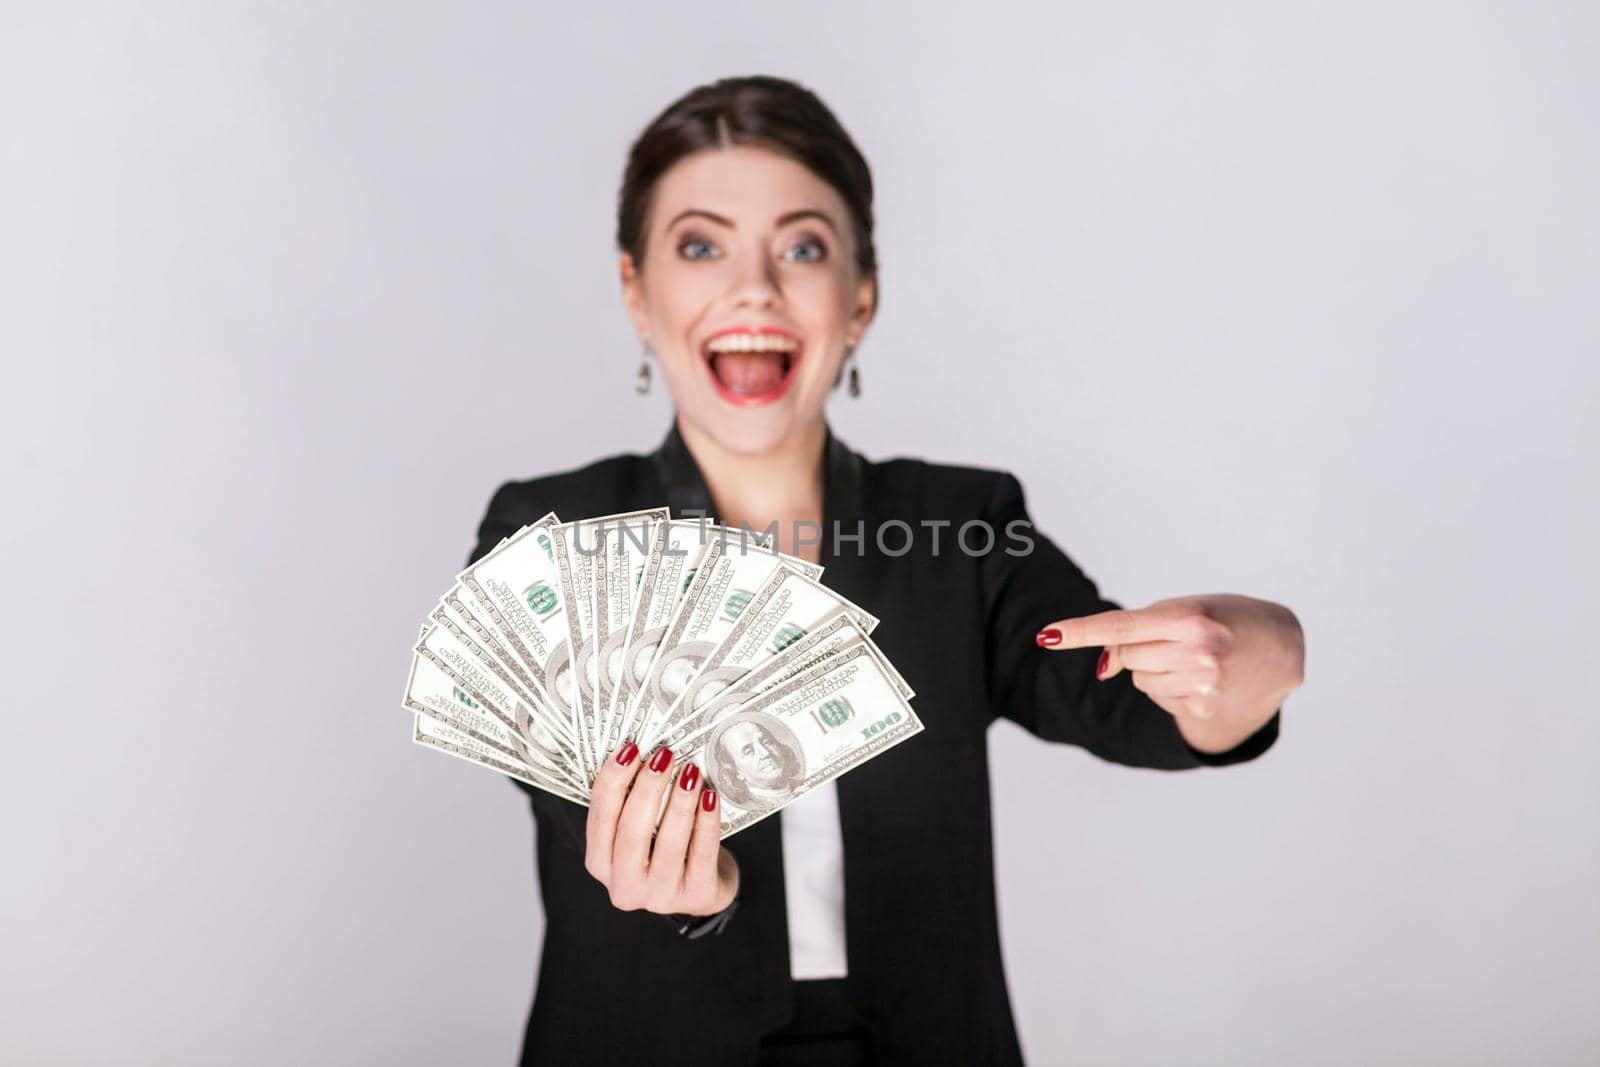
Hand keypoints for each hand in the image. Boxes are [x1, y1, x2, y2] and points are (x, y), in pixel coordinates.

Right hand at [585, 741, 739, 915]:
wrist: (701, 889)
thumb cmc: (663, 849)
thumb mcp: (638, 832)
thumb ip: (630, 802)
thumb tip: (639, 752)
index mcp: (600, 864)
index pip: (599, 820)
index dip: (613, 782)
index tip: (630, 749)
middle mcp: (624, 886)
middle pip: (631, 833)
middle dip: (647, 789)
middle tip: (663, 756)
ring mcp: (660, 896)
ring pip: (668, 844)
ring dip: (679, 803)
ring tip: (691, 772)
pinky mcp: (696, 896)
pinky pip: (702, 853)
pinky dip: (706, 822)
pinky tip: (710, 797)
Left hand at [1038, 593, 1303, 732]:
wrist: (1279, 647)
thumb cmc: (1223, 618)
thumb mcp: (1185, 609)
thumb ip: (1138, 631)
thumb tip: (1103, 669)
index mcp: (1190, 620)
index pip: (1121, 627)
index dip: (1080, 632)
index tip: (1047, 636)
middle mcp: (1197, 654)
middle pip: (1125, 656)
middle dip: (1135, 648)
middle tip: (1171, 639)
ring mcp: (1201, 686)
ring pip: (1137, 680)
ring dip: (1152, 668)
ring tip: (1191, 658)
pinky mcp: (1202, 709)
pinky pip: (1157, 697)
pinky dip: (1168, 686)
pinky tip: (1199, 678)